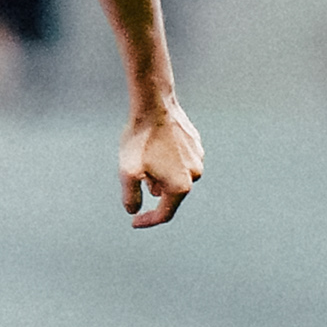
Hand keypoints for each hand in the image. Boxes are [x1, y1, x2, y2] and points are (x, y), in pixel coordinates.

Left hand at [121, 96, 202, 227]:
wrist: (154, 106)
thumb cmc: (140, 140)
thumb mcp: (128, 173)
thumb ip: (131, 197)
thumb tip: (134, 210)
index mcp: (180, 187)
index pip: (164, 214)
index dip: (147, 220)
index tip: (134, 220)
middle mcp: (194, 175)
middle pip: (170, 193)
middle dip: (152, 190)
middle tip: (136, 175)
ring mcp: (198, 158)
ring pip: (175, 175)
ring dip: (160, 174)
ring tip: (144, 158)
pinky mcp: (196, 144)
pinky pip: (179, 160)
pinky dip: (167, 160)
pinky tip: (154, 146)